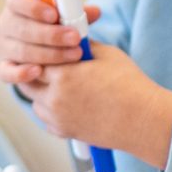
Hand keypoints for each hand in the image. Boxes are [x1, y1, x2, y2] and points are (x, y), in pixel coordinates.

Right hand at [0, 0, 101, 86]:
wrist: (41, 50)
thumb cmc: (53, 25)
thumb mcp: (63, 15)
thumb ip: (76, 12)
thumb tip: (95, 12)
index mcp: (17, 4)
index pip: (17, 1)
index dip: (34, 8)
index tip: (54, 15)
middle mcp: (6, 23)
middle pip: (22, 28)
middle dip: (50, 34)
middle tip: (75, 38)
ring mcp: (4, 46)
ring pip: (21, 50)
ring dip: (49, 54)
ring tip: (74, 55)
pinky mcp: (4, 67)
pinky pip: (7, 72)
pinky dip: (21, 73)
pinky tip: (38, 72)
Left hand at [20, 42, 171, 167]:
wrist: (143, 120)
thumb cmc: (129, 85)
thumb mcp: (106, 54)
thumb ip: (81, 46)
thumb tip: (69, 39)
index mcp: (63, 75)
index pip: (37, 58)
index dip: (42, 52)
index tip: (49, 49)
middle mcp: (54, 98)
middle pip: (29, 81)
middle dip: (36, 71)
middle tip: (49, 64)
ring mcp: (57, 118)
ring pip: (34, 101)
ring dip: (41, 91)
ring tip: (59, 83)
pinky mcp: (64, 132)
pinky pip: (46, 118)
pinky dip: (51, 110)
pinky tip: (66, 102)